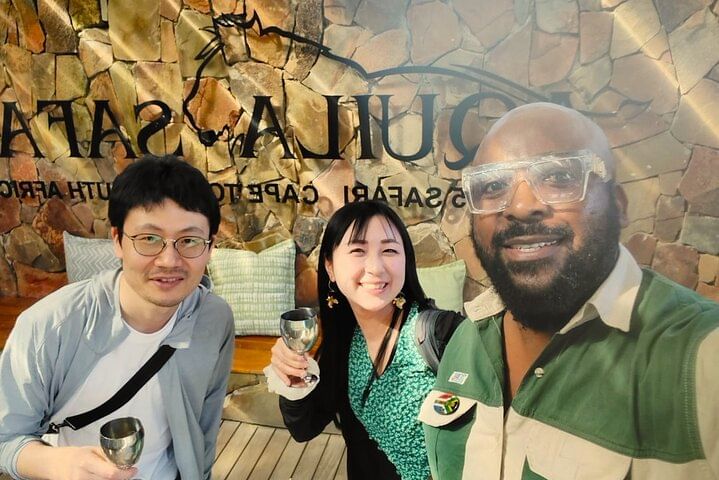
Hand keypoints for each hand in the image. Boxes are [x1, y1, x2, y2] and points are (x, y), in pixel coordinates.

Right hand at [18, 442, 137, 479]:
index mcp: (86, 462)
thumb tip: (125, 461)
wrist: (53, 464)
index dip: (125, 474)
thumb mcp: (91, 450)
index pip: (110, 473)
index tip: (133, 470)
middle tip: (126, 473)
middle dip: (121, 478)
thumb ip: (107, 456)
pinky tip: (106, 478)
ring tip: (116, 475)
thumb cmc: (73, 456)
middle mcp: (81, 476)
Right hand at [270, 337, 310, 386]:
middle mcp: (276, 350)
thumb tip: (306, 357)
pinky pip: (279, 373)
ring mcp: (274, 359)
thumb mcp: (299, 344)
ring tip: (301, 374)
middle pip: (285, 361)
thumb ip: (303, 350)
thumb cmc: (293, 345)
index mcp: (281, 342)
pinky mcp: (274, 366)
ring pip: (282, 368)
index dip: (296, 357)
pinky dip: (284, 378)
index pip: (287, 351)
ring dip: (293, 372)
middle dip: (296, 366)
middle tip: (305, 369)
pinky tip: (289, 382)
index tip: (303, 360)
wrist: (286, 346)